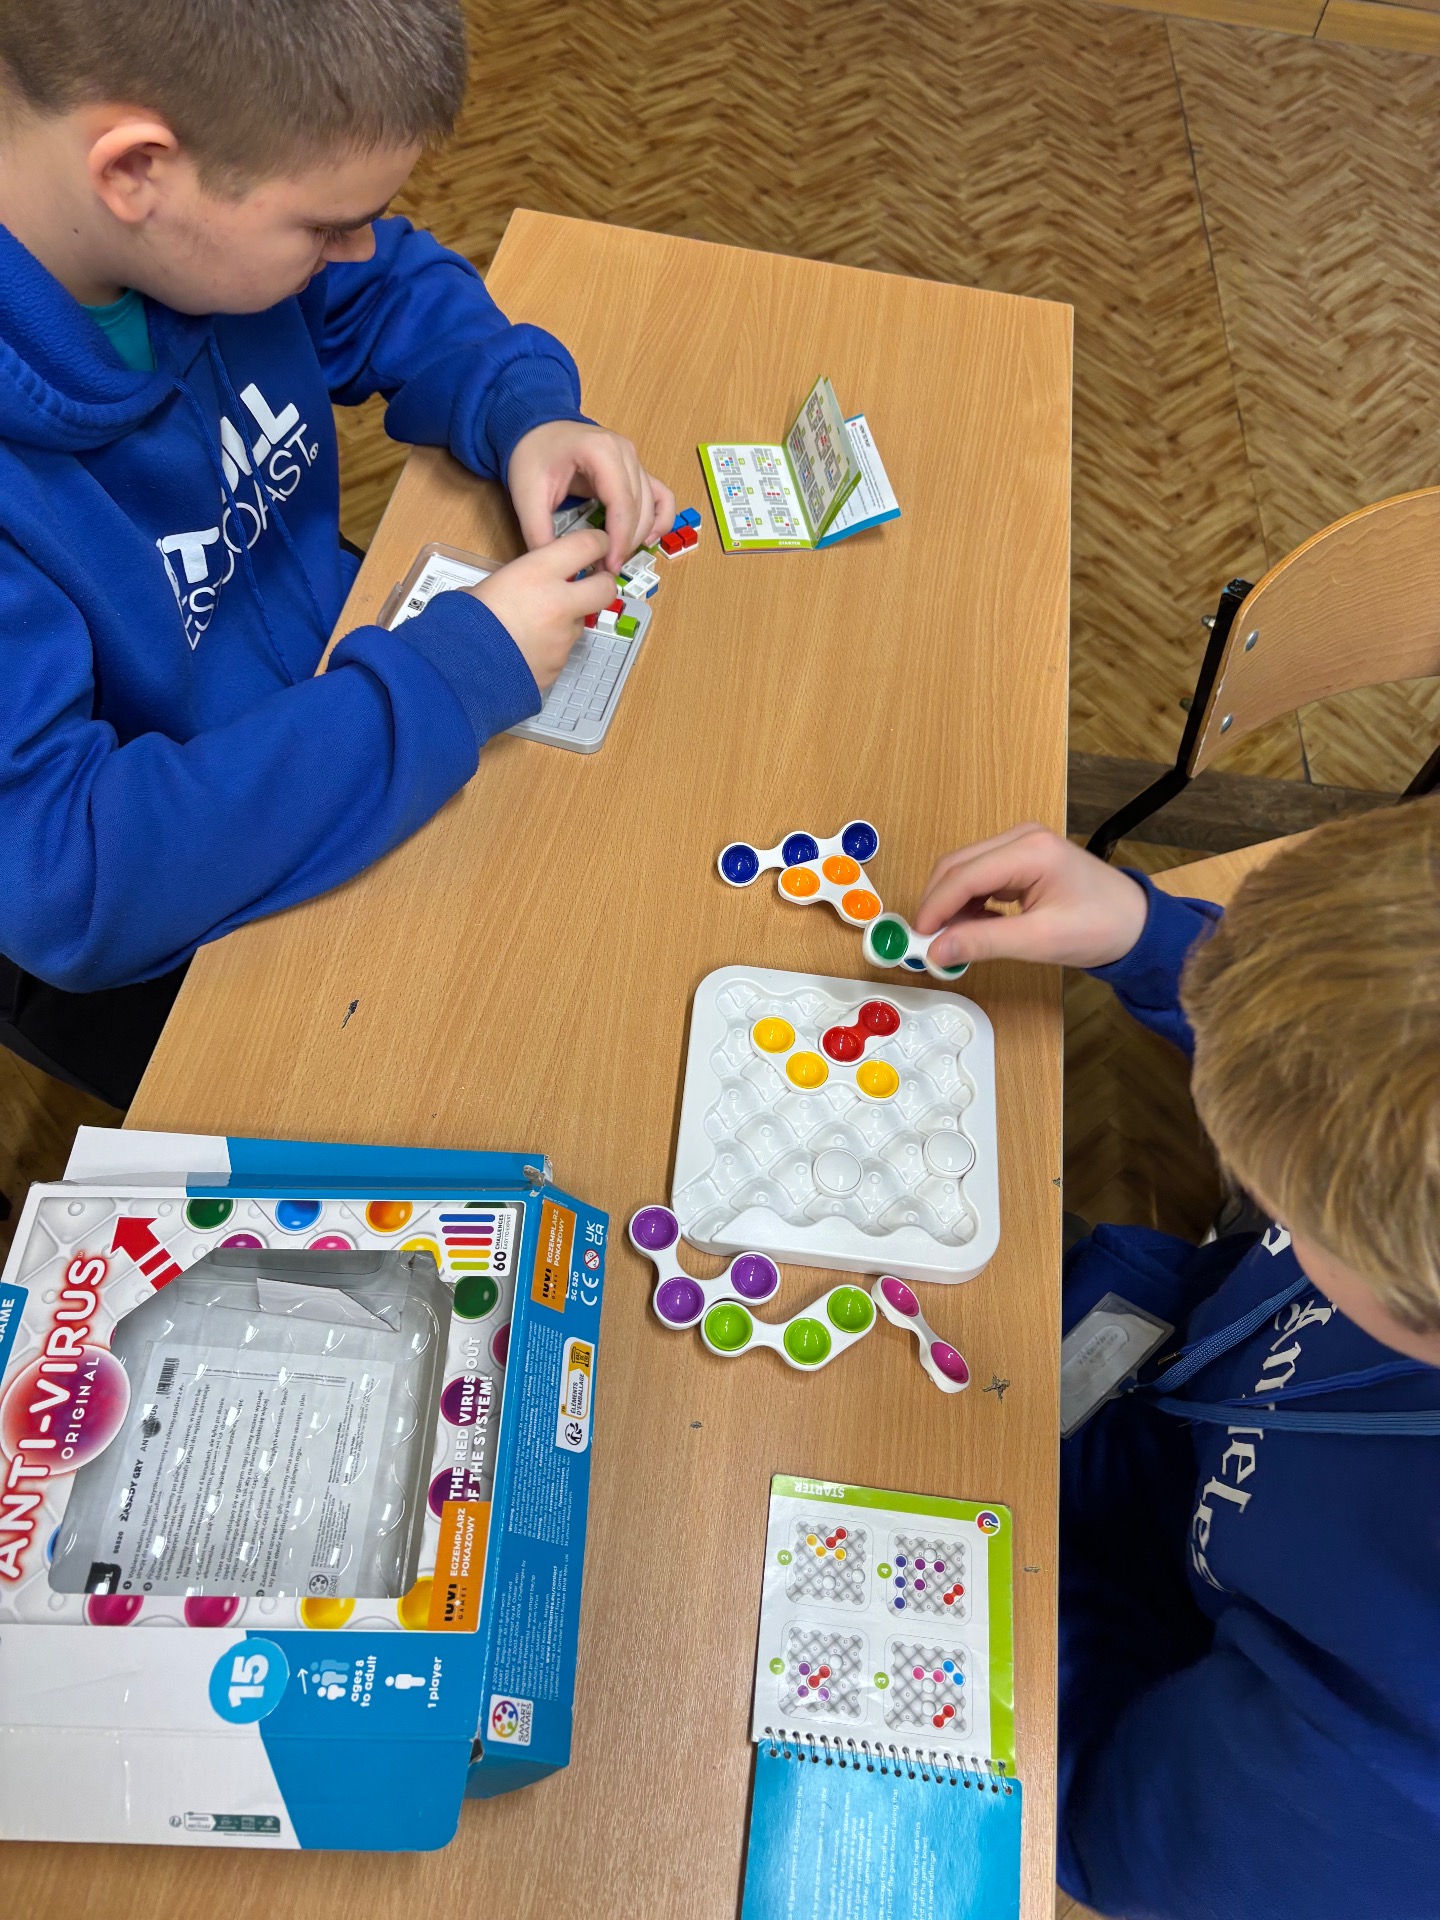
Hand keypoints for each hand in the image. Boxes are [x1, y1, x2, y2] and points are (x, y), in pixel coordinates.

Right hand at [471, 527, 613, 691]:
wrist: (458, 669)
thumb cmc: (463, 621)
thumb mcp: (488, 584)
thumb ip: (519, 578)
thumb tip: (524, 581)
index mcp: (538, 573)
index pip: (587, 546)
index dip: (598, 543)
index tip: (598, 544)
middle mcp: (559, 604)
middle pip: (605, 588)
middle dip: (602, 584)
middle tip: (591, 583)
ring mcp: (563, 638)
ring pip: (580, 623)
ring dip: (566, 620)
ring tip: (531, 626)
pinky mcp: (559, 665)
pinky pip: (562, 651)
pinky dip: (550, 647)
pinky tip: (525, 649)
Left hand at [507, 420, 675, 572]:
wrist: (537, 429)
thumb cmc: (533, 454)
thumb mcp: (527, 495)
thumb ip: (539, 533)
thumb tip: (556, 567)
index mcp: (600, 451)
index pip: (622, 504)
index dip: (619, 540)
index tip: (608, 566)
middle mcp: (625, 452)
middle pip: (639, 509)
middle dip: (625, 544)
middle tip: (605, 568)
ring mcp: (635, 459)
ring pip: (651, 508)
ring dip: (638, 537)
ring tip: (614, 558)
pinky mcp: (637, 470)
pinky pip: (661, 497)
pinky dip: (659, 520)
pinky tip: (646, 540)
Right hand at [914, 825, 1148, 968]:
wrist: (1137, 926)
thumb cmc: (1100, 929)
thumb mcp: (1040, 941)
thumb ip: (984, 943)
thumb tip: (936, 950)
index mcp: (1030, 850)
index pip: (964, 875)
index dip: (935, 908)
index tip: (918, 939)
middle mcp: (1022, 838)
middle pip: (957, 866)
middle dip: (938, 905)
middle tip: (928, 943)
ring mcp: (1022, 845)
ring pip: (965, 871)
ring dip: (953, 905)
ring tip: (956, 940)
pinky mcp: (1022, 858)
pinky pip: (981, 876)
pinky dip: (970, 903)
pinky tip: (977, 928)